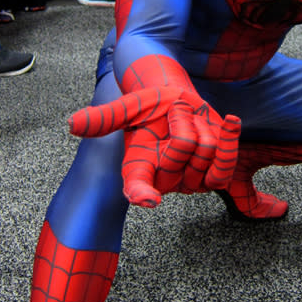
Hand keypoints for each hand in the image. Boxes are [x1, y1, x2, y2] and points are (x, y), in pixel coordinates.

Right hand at [68, 86, 240, 206]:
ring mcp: (190, 181)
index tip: (148, 199)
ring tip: (192, 119)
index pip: (136, 187)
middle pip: (185, 150)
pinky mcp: (214, 175)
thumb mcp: (127, 107)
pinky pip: (226, 165)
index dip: (141, 194)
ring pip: (208, 153)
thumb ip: (104, 118)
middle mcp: (164, 180)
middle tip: (175, 111)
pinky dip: (231, 140)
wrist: (176, 102)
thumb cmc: (148, 106)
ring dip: (204, 126)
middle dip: (184, 121)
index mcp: (137, 168)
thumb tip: (71, 123)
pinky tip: (231, 120)